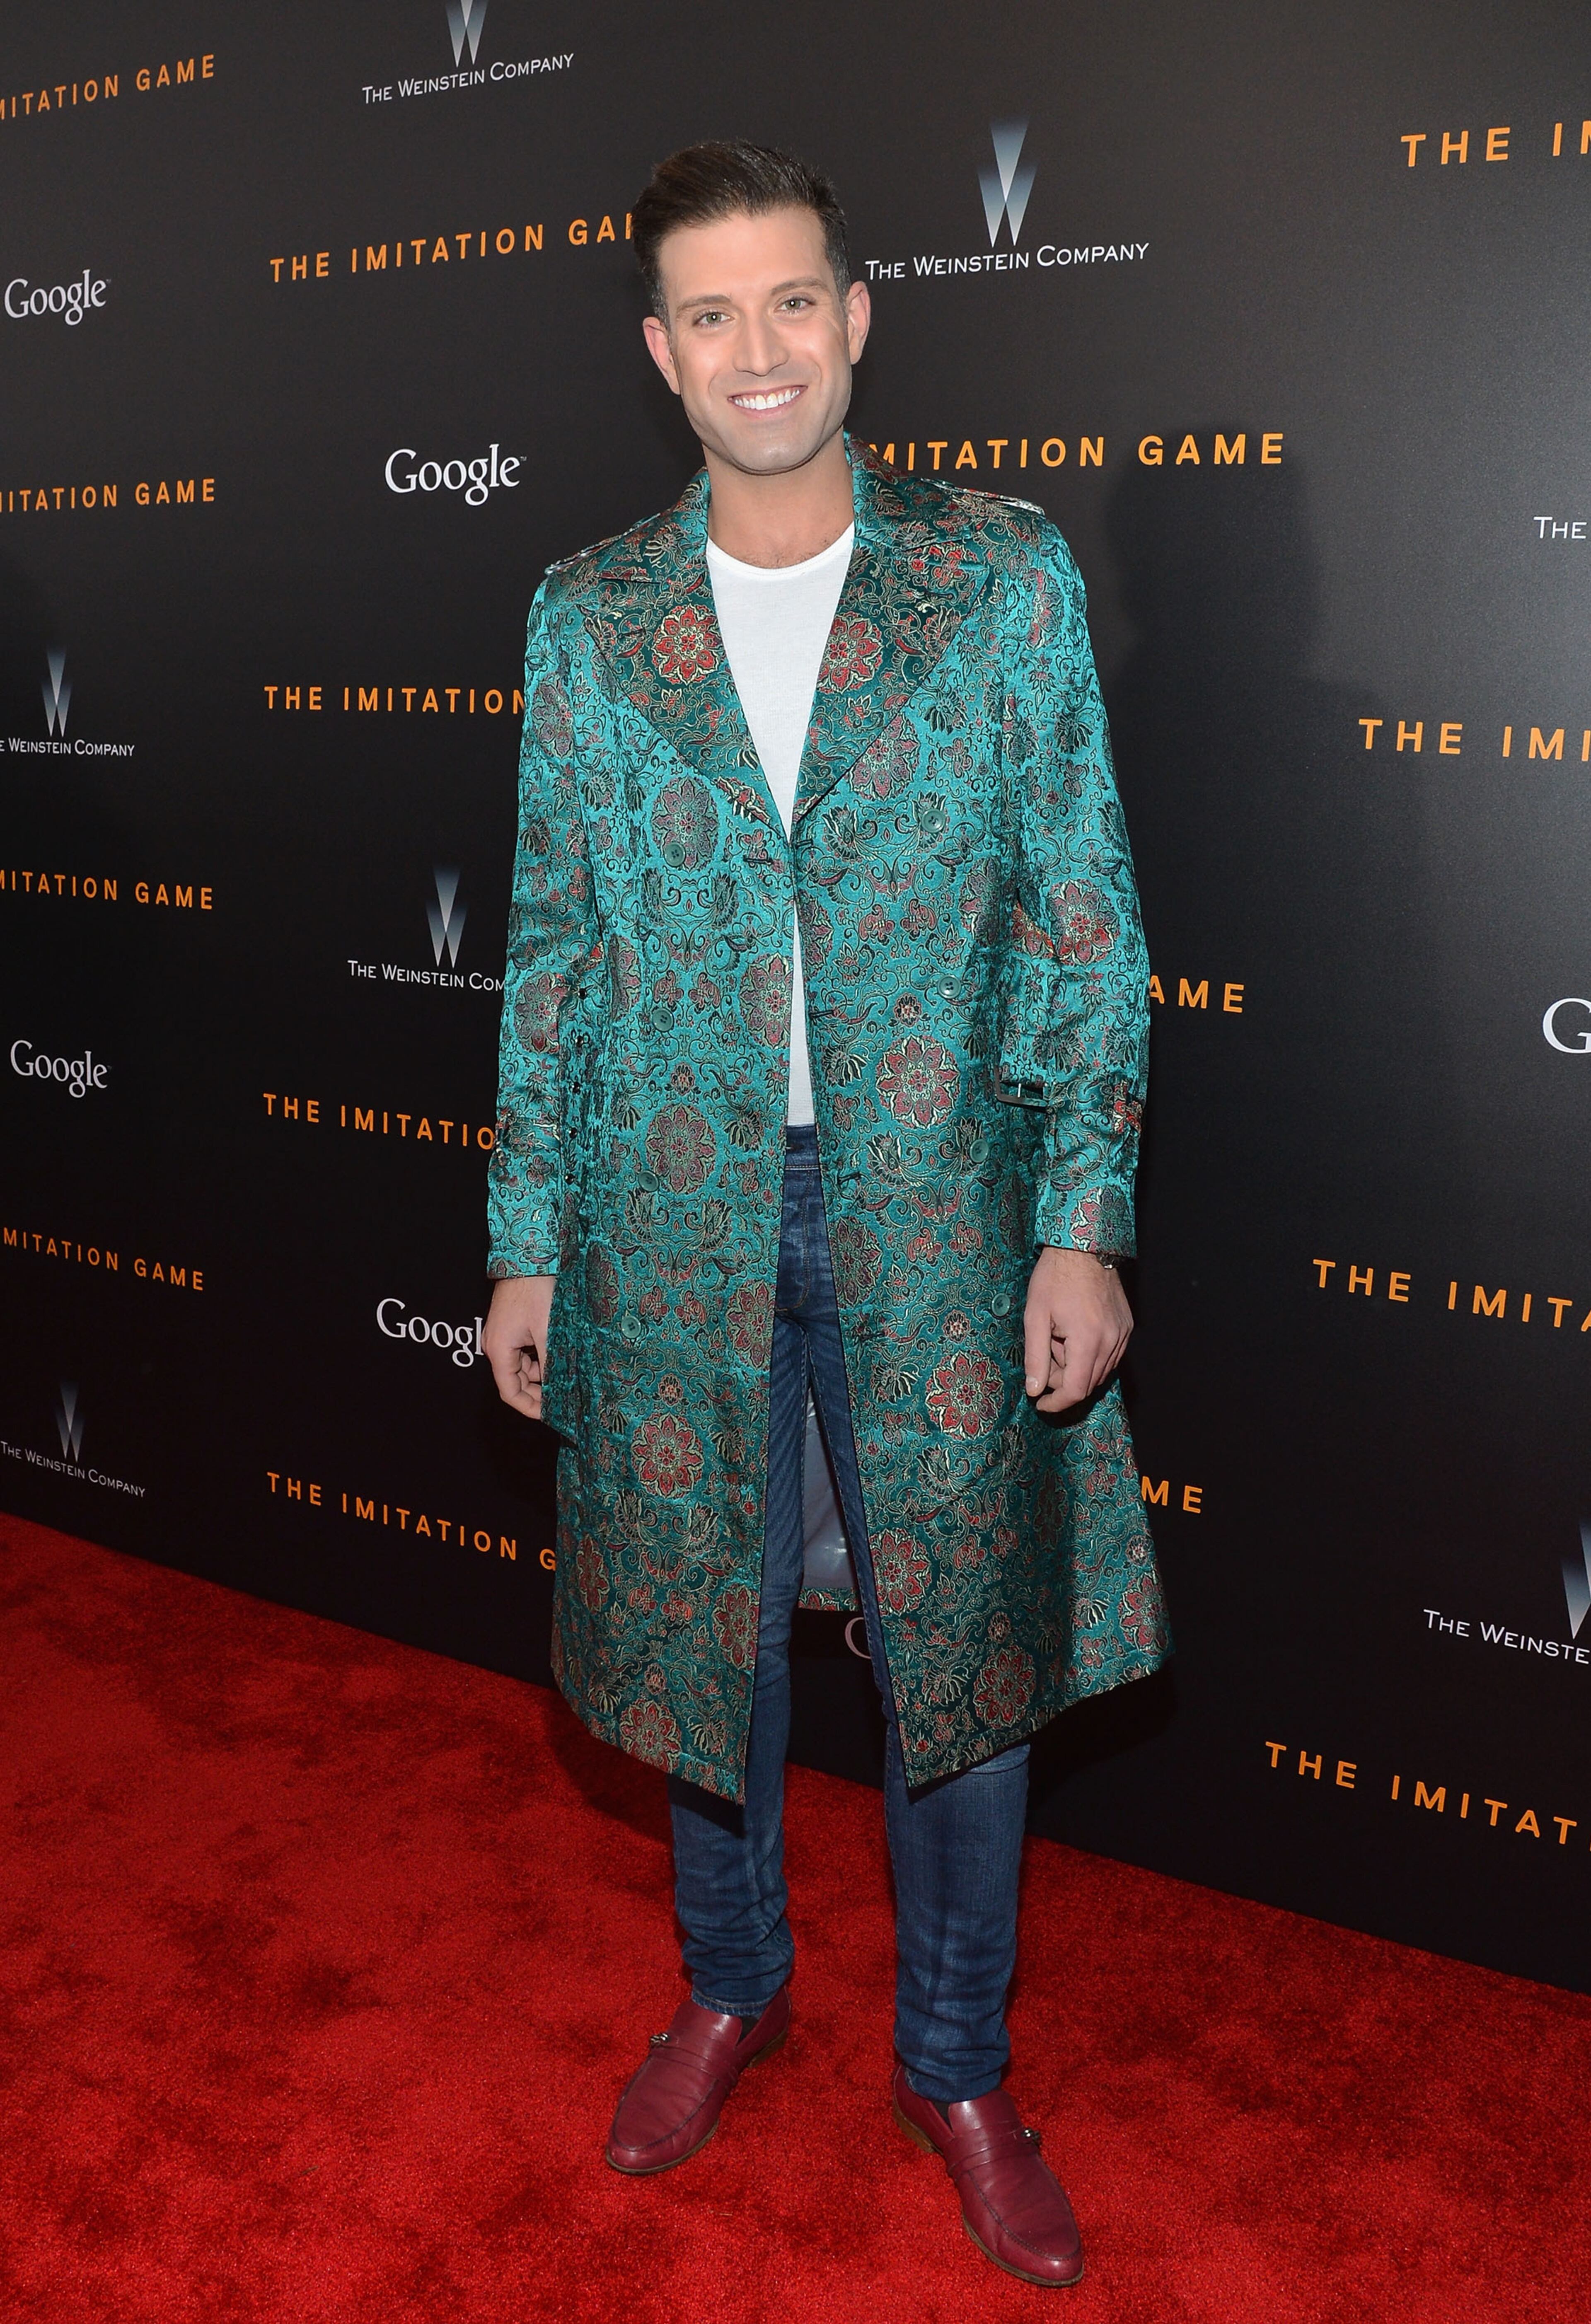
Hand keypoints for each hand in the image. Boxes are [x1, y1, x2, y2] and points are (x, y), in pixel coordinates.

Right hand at [483, 1274, 555, 1420]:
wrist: (529, 1257)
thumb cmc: (536, 1291)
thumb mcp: (548, 1333)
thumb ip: (551, 1364)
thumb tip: (557, 1391)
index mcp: (498, 1349)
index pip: (510, 1392)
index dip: (529, 1407)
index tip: (549, 1414)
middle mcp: (494, 1344)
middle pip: (514, 1381)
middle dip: (536, 1392)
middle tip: (561, 1399)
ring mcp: (501, 1334)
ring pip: (520, 1367)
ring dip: (539, 1375)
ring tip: (563, 1376)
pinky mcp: (510, 1326)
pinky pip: (522, 1352)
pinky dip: (537, 1359)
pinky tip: (555, 1357)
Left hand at [1022, 1248, 1132, 1414]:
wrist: (1083, 1248)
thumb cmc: (1055, 1278)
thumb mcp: (1035, 1316)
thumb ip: (1036, 1357)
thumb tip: (1035, 1390)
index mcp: (1088, 1340)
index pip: (1076, 1390)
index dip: (1056, 1403)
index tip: (1040, 1403)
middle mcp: (1112, 1341)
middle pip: (1088, 1384)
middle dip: (1062, 1381)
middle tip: (1044, 1356)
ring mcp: (1123, 1335)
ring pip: (1100, 1372)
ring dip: (1076, 1367)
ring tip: (1059, 1339)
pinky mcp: (1127, 1327)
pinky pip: (1110, 1356)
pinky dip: (1090, 1356)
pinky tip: (1075, 1335)